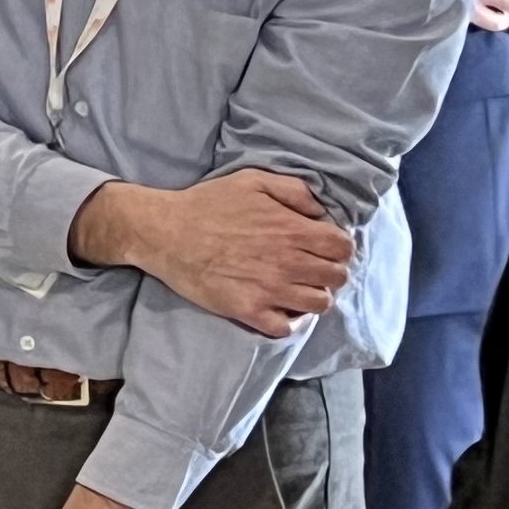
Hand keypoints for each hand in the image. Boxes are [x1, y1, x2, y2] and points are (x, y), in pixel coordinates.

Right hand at [74, 168, 353, 336]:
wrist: (165, 232)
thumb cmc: (208, 204)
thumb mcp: (253, 180)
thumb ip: (294, 191)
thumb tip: (319, 211)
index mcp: (293, 230)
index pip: (344, 248)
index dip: (339, 247)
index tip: (324, 247)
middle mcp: (288, 262)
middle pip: (337, 278)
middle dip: (330, 271)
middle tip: (312, 268)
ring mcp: (268, 289)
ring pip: (319, 304)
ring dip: (314, 296)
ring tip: (298, 289)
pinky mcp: (247, 310)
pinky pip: (285, 327)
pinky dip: (289, 321)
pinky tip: (280, 308)